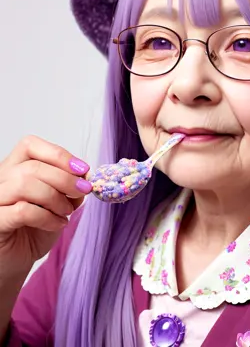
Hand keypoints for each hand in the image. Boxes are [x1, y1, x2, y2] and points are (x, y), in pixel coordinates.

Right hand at [0, 135, 92, 278]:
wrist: (16, 261)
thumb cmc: (35, 230)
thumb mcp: (59, 203)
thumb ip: (69, 186)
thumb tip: (85, 175)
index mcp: (14, 169)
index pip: (30, 145)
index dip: (59, 155)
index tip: (82, 169)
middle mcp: (0, 181)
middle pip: (33, 166)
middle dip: (65, 178)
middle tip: (83, 191)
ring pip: (25, 184)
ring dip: (56, 198)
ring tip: (67, 211)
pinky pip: (22, 211)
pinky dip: (47, 217)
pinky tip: (58, 224)